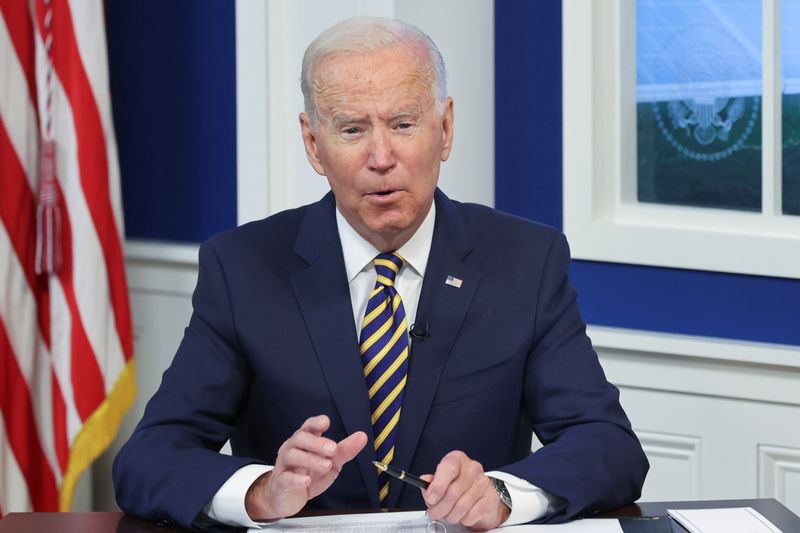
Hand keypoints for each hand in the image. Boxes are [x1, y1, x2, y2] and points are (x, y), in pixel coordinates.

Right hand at [245, 415, 366, 520]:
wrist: (287, 497)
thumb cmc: (308, 474)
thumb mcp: (331, 462)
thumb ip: (345, 450)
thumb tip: (362, 436)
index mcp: (305, 441)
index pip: (308, 427)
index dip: (315, 423)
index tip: (325, 422)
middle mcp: (292, 449)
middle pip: (300, 438)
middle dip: (317, 442)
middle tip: (333, 449)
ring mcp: (284, 465)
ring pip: (292, 456)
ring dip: (310, 459)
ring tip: (326, 465)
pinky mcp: (280, 483)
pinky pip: (285, 478)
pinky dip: (296, 479)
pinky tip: (306, 480)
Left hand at [421, 451, 510, 530]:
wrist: (481, 498)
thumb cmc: (457, 488)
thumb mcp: (440, 483)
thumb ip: (430, 483)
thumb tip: (424, 481)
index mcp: (457, 459)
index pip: (449, 467)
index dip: (438, 485)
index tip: (431, 498)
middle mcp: (472, 468)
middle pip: (453, 492)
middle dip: (440, 508)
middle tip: (435, 513)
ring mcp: (484, 482)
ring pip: (462, 506)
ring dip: (451, 515)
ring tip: (448, 515)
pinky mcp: (491, 498)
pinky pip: (472, 514)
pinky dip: (463, 519)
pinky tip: (462, 515)